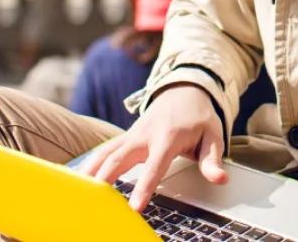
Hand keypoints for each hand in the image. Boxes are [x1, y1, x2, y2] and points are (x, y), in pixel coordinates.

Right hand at [83, 83, 227, 210]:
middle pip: (120, 158)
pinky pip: (104, 151)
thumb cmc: (199, 117)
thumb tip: (220, 179)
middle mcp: (144, 135)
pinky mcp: (125, 138)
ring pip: (106, 153)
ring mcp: (131, 135)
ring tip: (78, 193)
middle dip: (106, 180)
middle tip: (96, 203)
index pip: (154, 165)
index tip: (135, 207)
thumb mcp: (213, 135)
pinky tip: (78, 180)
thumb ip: (212, 160)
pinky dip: (89, 165)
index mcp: (167, 136)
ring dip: (92, 172)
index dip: (144, 187)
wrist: (184, 91)